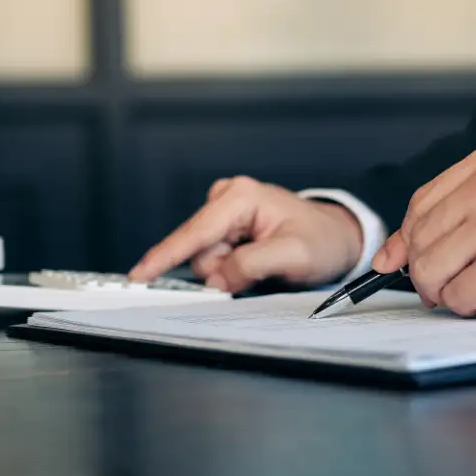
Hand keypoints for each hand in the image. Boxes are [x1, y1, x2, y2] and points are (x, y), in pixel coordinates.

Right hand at [128, 176, 362, 292]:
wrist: (335, 237)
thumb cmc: (321, 240)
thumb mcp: (294, 255)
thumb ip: (251, 265)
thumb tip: (216, 278)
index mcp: (241, 197)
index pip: (195, 232)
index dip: (165, 256)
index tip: (139, 275)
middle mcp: (228, 197)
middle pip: (199, 250)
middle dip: (220, 271)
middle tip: (257, 274)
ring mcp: (226, 210)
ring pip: (205, 257)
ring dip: (228, 271)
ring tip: (263, 265)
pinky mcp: (227, 224)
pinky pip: (214, 255)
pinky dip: (230, 267)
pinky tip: (253, 262)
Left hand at [372, 143, 475, 321]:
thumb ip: (443, 220)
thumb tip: (385, 256)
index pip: (420, 203)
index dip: (409, 237)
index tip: (409, 257)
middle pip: (419, 238)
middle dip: (426, 269)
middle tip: (448, 280)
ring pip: (428, 269)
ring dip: (443, 289)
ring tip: (470, 287)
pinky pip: (455, 296)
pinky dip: (467, 304)